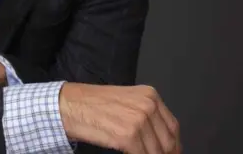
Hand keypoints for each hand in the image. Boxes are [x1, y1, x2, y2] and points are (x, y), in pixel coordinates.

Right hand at [60, 83, 180, 153]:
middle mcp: (147, 105)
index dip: (174, 146)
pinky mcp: (128, 136)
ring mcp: (138, 120)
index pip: (172, 127)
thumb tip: (160, 140)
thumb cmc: (91, 103)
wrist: (69, 104)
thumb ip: (144, 115)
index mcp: (149, 95)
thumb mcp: (125, 101)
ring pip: (156, 152)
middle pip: (168, 141)